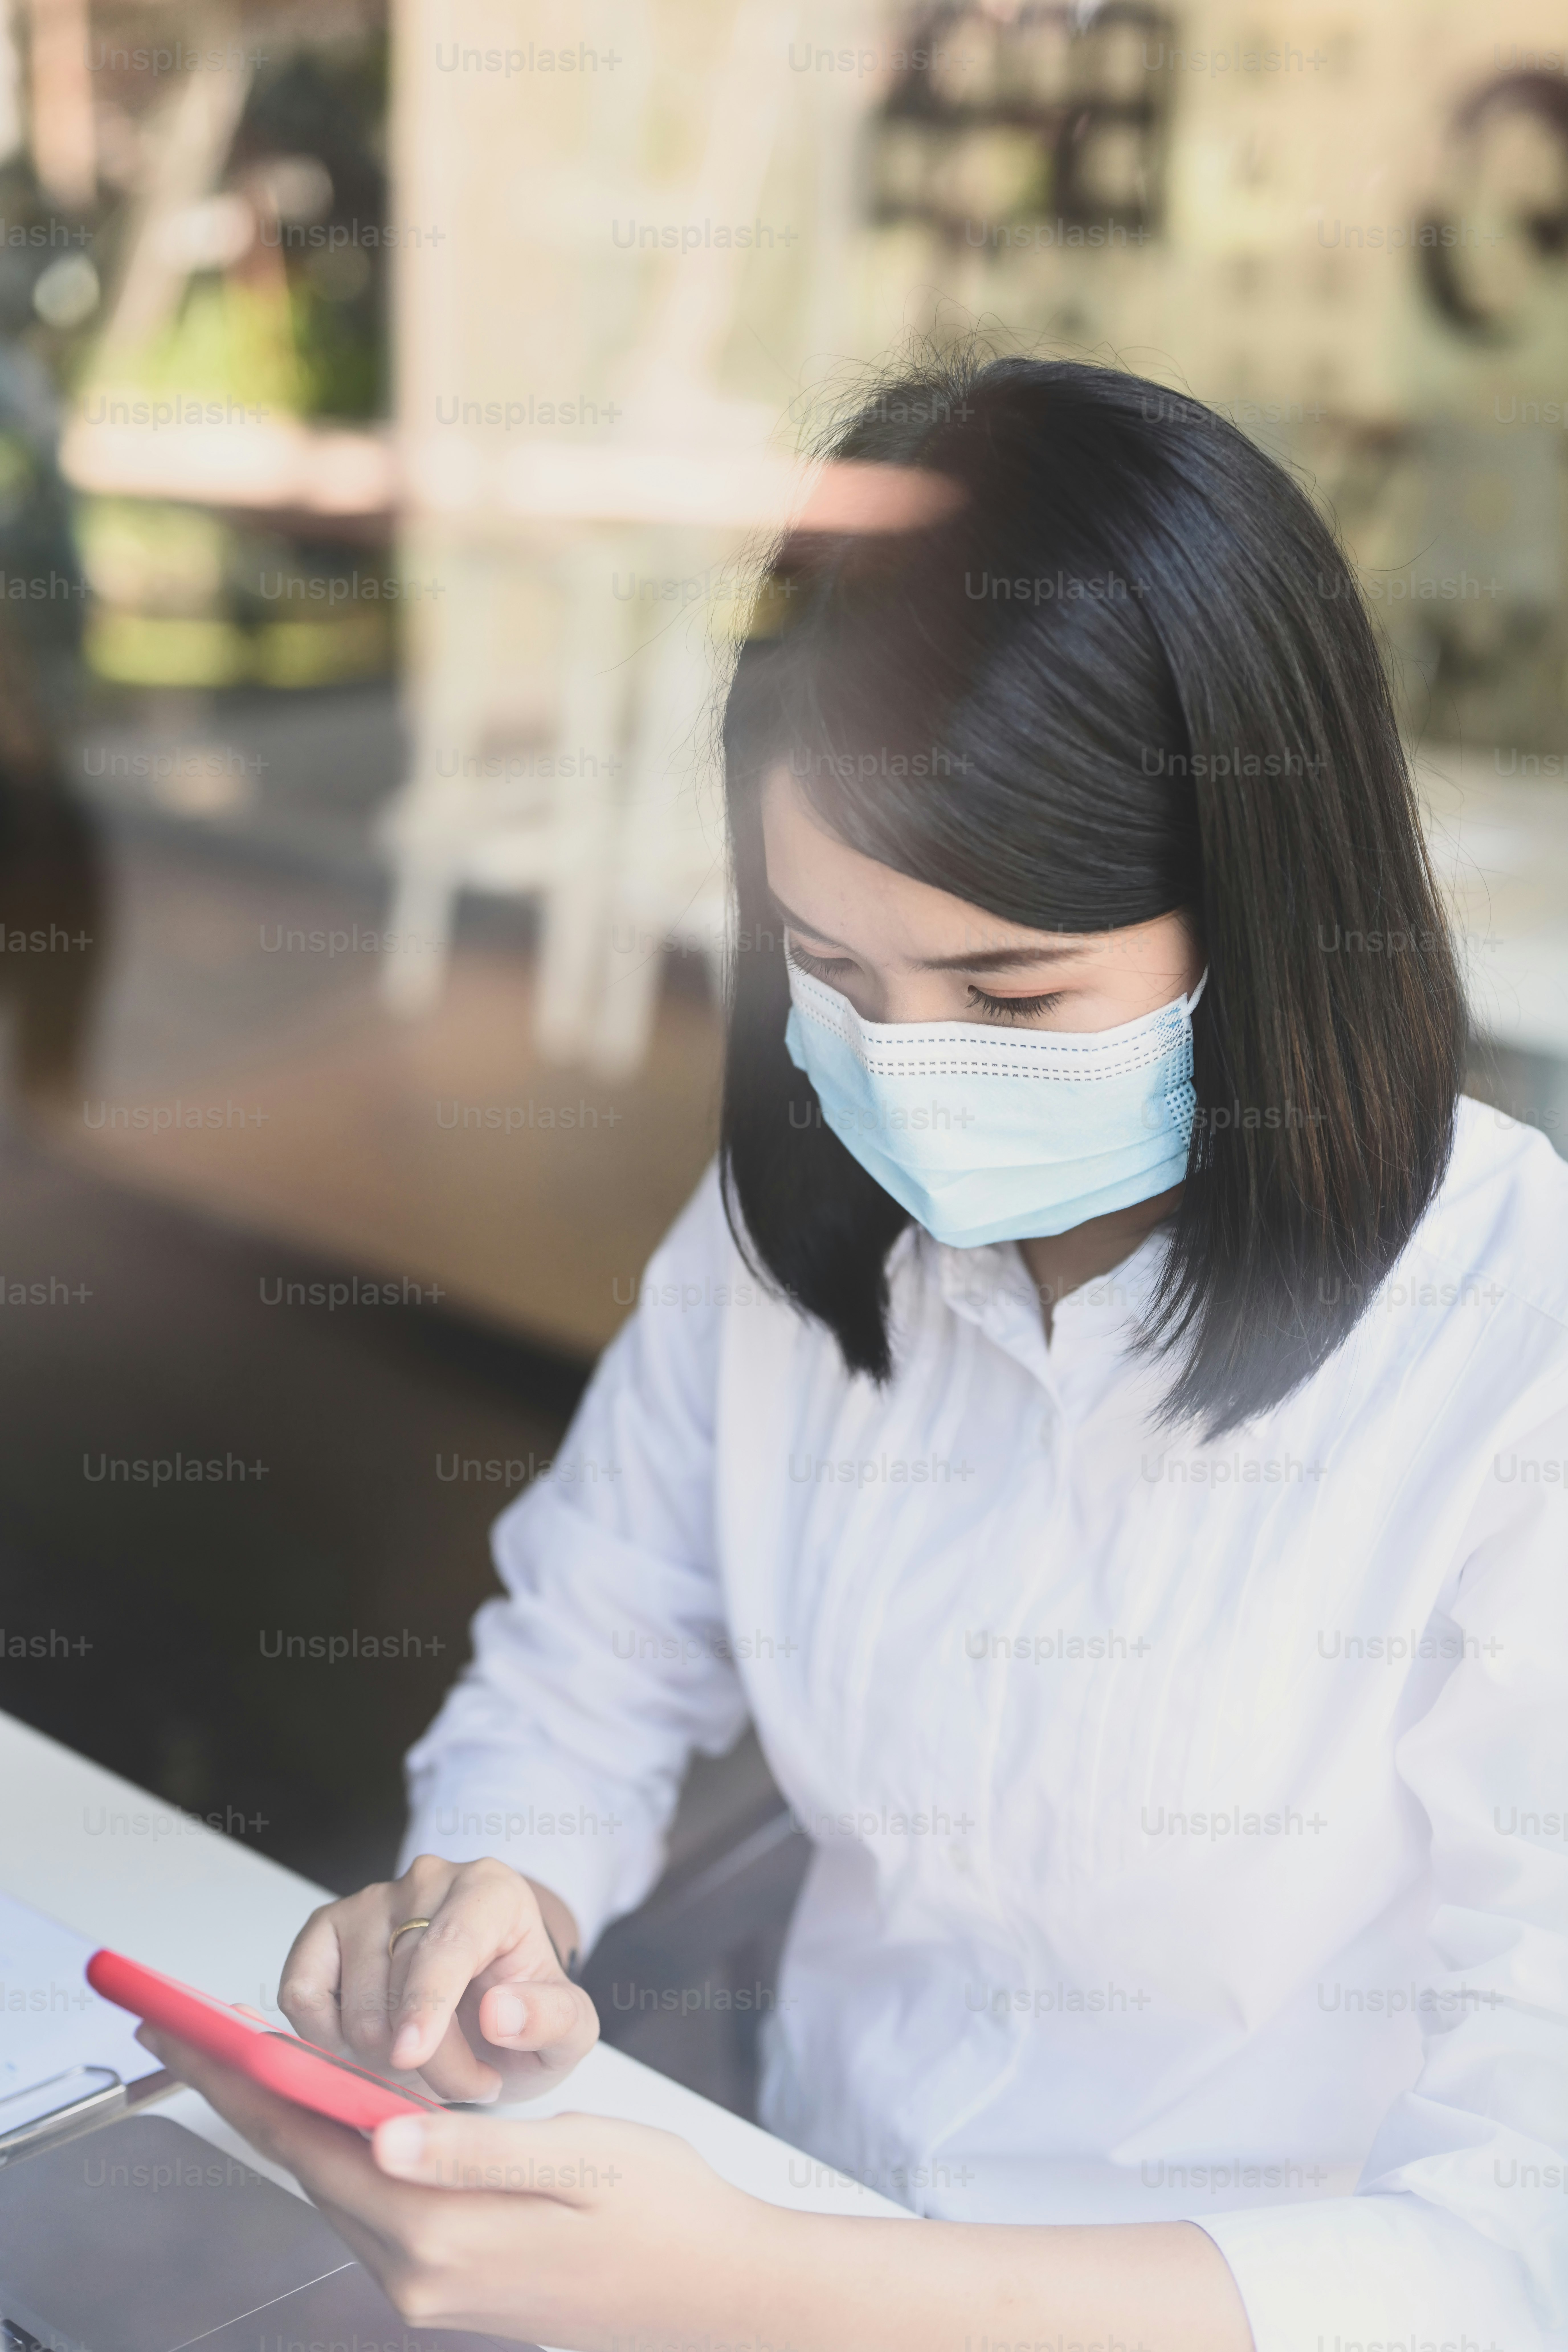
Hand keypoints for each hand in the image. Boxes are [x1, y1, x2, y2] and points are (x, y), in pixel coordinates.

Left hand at [138, 2021, 777, 2351]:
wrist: (712, 2293)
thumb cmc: (659, 2213)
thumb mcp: (577, 2162)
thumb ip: (470, 2152)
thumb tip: (380, 2134)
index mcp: (441, 2235)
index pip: (312, 2144)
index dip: (244, 2081)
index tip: (186, 2035)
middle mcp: (418, 2276)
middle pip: (309, 2166)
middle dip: (248, 2097)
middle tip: (194, 2035)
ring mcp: (430, 2289)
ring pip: (336, 2186)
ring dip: (292, 2122)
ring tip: (248, 2061)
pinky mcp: (449, 2285)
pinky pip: (371, 2206)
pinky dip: (339, 2152)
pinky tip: (337, 2113)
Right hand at [277, 1855, 597, 2103]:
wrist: (490, 2007)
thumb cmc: (526, 2013)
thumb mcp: (571, 2029)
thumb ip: (554, 2019)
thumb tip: (499, 2013)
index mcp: (491, 1890)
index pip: (450, 1945)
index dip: (428, 2004)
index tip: (410, 2055)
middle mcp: (427, 1881)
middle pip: (401, 1989)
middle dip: (428, 2061)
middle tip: (465, 2080)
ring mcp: (369, 1902)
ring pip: (353, 2007)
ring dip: (382, 2060)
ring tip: (425, 2059)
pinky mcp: (324, 1931)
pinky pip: (301, 1996)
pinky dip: (326, 2040)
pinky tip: (369, 2048)